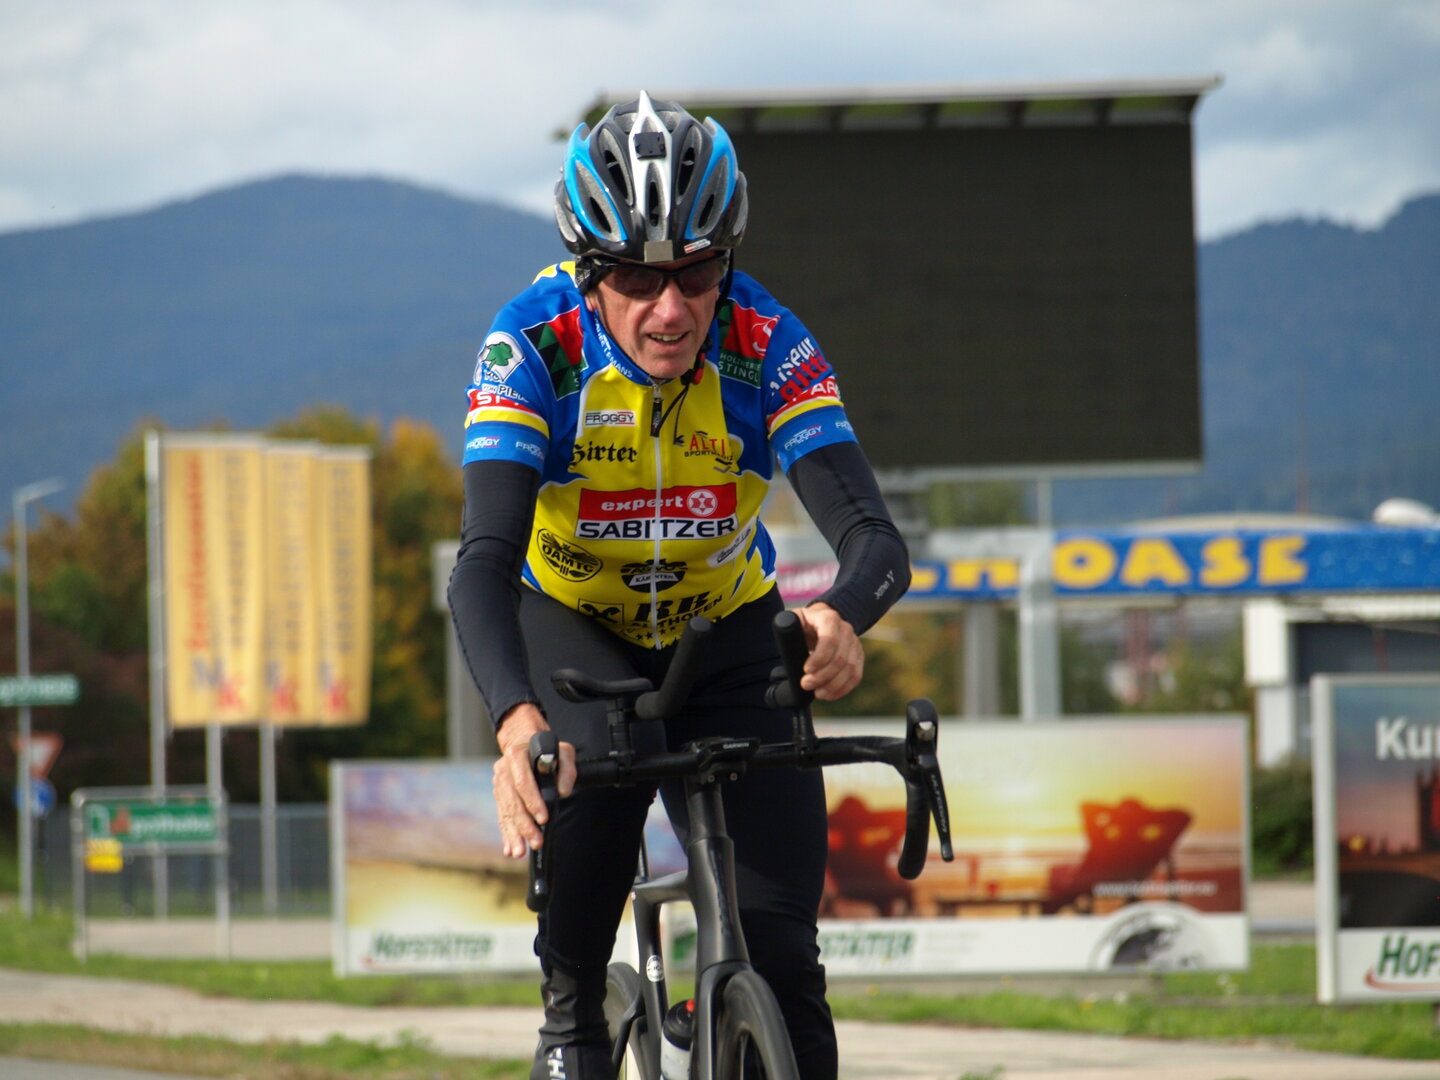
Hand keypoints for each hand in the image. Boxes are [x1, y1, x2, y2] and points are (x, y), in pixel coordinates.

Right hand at [492, 703, 575, 858]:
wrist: (523, 739)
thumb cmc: (546, 746)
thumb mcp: (563, 749)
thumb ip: (567, 768)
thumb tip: (562, 792)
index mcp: (516, 756)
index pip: (522, 782)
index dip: (532, 802)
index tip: (543, 819)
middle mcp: (503, 770)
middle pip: (512, 802)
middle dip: (524, 825)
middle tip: (536, 842)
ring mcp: (498, 783)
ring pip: (505, 812)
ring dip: (513, 834)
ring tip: (520, 852)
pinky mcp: (499, 794)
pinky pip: (502, 816)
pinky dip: (506, 833)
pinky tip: (509, 848)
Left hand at [793, 602, 863, 701]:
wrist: (820, 622)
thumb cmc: (803, 623)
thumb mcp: (794, 620)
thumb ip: (788, 626)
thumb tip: (785, 634)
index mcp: (829, 618)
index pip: (830, 640)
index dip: (819, 658)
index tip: (806, 670)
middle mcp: (845, 629)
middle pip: (841, 658)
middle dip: (823, 676)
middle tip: (806, 684)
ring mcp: (854, 643)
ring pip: (850, 669)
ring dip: (833, 685)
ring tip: (816, 693)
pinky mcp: (858, 656)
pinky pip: (855, 676)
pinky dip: (842, 688)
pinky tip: (828, 694)